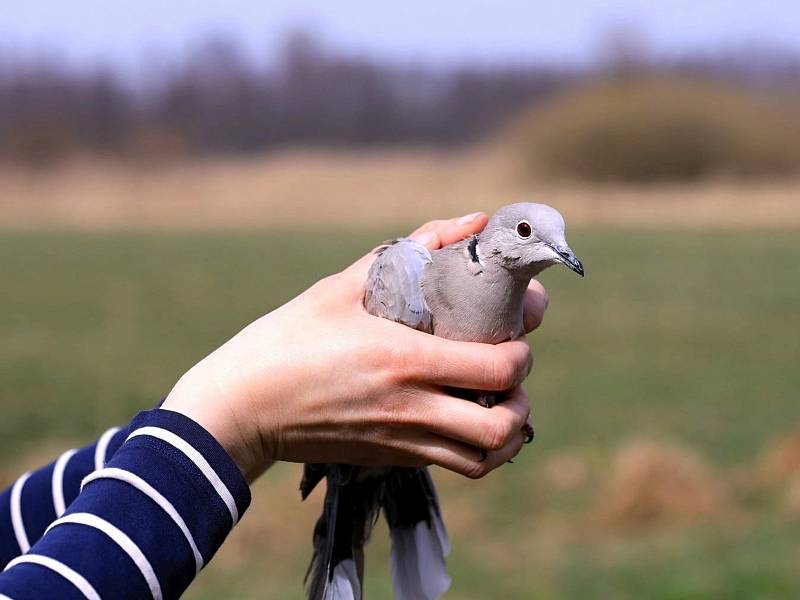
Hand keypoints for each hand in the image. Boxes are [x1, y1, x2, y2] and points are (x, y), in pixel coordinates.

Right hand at [162, 212, 548, 482]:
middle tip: (511, 371)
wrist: (241, 407)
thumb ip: (411, 249)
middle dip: (522, 397)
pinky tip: (466, 421)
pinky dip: (478, 450)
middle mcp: (411, 408)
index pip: (497, 368)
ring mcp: (402, 441)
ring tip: (498, 403)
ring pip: (485, 458)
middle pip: (503, 424)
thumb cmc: (287, 340)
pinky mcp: (390, 459)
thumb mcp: (341, 286)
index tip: (515, 333)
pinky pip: (455, 467)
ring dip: (506, 431)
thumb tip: (469, 221)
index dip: (521, 352)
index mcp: (403, 359)